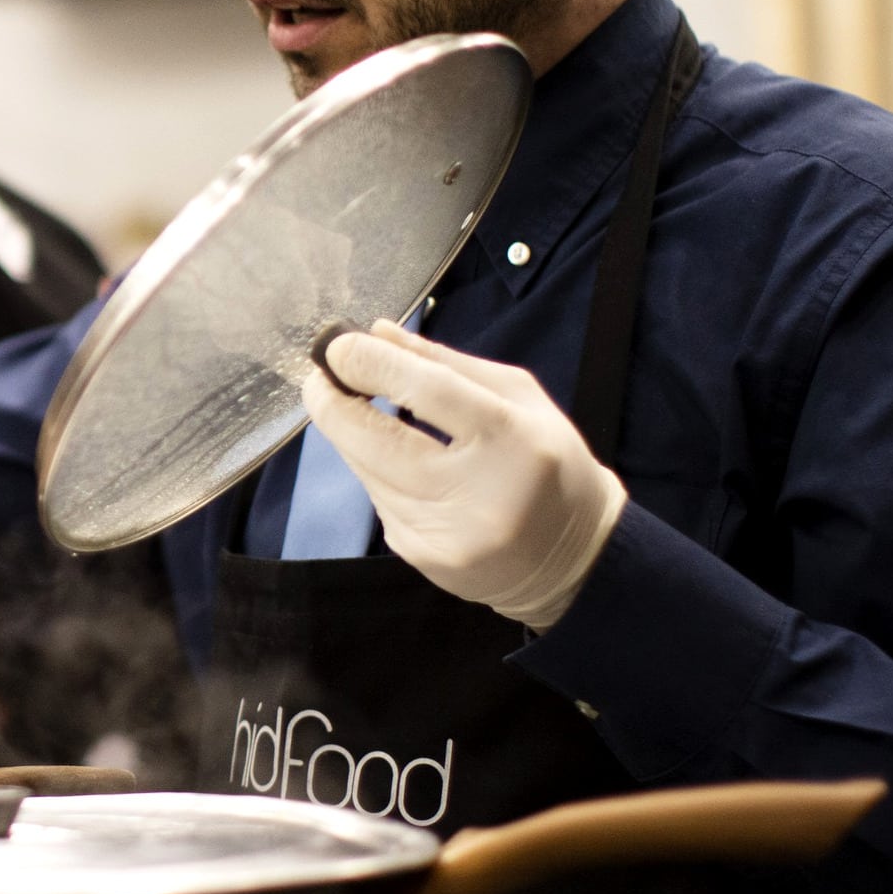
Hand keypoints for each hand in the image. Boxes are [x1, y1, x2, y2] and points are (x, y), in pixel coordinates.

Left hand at [301, 320, 625, 629]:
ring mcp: (445, 535)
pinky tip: (397, 465)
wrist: (573, 560)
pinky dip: (376, 474)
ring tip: (355, 412)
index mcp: (513, 441)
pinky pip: (379, 501)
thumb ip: (444, 363)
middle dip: (334, 404)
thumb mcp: (517, 397)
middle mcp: (477, 495)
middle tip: (319, 376)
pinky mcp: (423, 558)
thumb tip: (376, 333)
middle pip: (378, 442)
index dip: (370, 365)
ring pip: (369, 472)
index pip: (424, 392)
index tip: (337, 346)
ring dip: (352, 438)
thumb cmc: (548, 463)